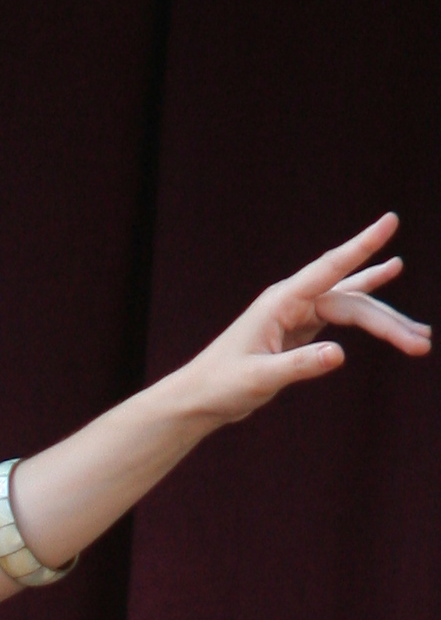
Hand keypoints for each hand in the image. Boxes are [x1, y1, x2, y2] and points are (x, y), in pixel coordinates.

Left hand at [183, 214, 429, 426]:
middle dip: (388, 323)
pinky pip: (343, 311)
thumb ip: (298, 366)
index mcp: (281, 302)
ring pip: (353, 308)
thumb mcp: (259, 379)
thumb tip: (339, 355)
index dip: (362, 246)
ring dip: (385, 322)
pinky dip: (368, 304)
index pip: (329, 269)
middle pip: (352, 303)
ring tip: (421, 336)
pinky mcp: (301, 325)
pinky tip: (388, 276)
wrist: (200, 397)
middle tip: (422, 343)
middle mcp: (293, 300)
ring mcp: (299, 311)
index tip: (390, 222)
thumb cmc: (222, 386)